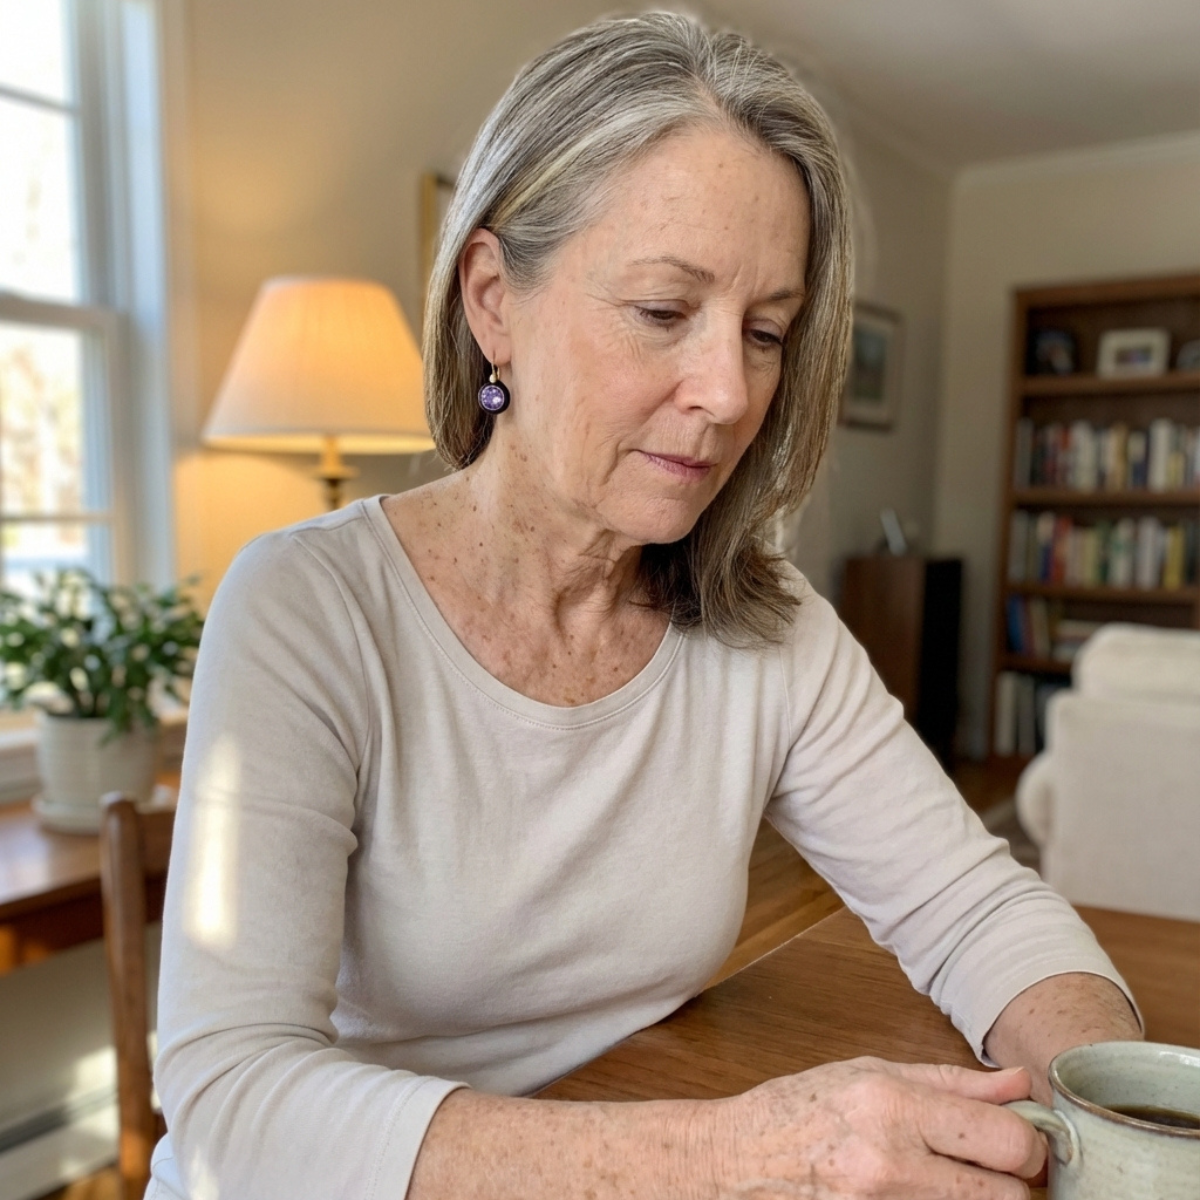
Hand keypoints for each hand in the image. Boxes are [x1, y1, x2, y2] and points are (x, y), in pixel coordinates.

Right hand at [710, 1057, 1045, 1197]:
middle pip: (1009, 1198)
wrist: (735, 1162)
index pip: (1006, 1141)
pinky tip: (926, 1196)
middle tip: (995, 1172)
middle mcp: (889, 1163)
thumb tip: (1020, 1085)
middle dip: (1014, 1186)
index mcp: (891, 1107)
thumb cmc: (798, 1112)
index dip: (1031, 1146)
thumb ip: (952, 1084)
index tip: (1024, 1144)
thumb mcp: (871, 1074)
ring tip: (956, 1184)